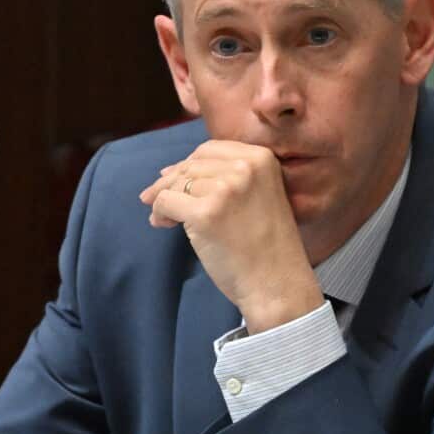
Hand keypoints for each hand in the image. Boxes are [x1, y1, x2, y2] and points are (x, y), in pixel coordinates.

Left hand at [138, 140, 323, 332]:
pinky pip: (166, 202)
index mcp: (262, 159)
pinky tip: (163, 225)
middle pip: (191, 165)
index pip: (210, 150)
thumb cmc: (268, 247)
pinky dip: (159, 213)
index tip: (174, 180)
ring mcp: (225, 189)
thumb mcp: (260, 196)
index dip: (188, 165)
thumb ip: (227, 178)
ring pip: (176, 183)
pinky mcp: (205, 213)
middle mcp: (245, 167)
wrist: (278, 284)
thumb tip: (170, 171)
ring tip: (166, 220)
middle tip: (156, 200)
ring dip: (164, 200)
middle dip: (171, 181)